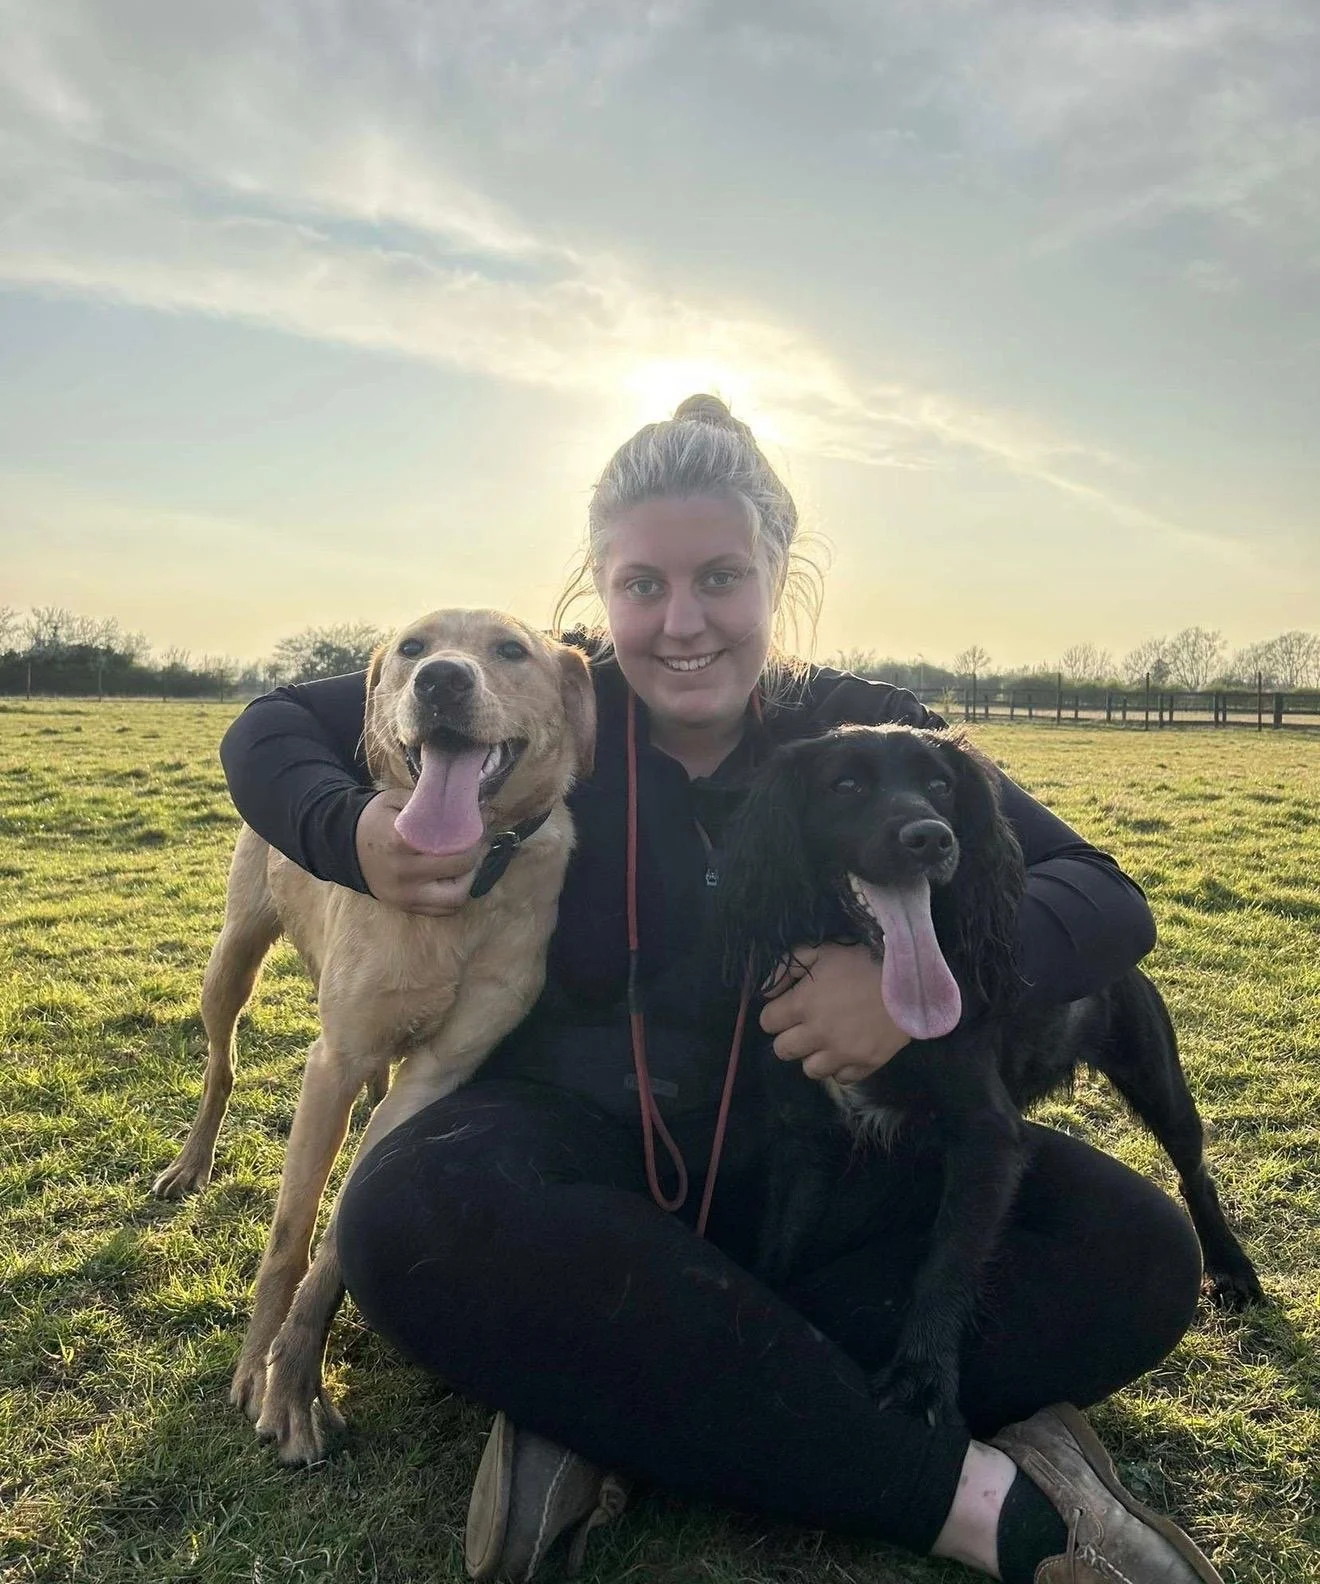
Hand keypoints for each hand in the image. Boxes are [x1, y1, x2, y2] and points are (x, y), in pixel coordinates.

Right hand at [354, 791, 480, 915]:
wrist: (343, 845)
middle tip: (479, 843)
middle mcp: (404, 873)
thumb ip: (428, 803)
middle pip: (458, 870)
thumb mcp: (397, 800)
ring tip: (468, 863)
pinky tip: (456, 878)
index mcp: (400, 843)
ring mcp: (405, 895)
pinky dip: (455, 896)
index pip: (451, 845)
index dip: (471, 835)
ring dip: (468, 880)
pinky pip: (442, 910)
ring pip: (455, 898)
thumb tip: (465, 804)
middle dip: (475, 855)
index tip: (479, 825)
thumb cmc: (375, 819)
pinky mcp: (405, 907)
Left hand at [759, 941, 909, 1083]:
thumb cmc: (863, 960)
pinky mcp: (866, 1064)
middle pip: (782, 1051)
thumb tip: (768, 990)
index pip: (767, 1022)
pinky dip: (841, 1068)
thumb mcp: (822, 951)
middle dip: (789, 1038)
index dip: (775, 1014)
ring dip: (814, 1056)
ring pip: (810, 1070)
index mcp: (801, 1004)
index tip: (788, 1009)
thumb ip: (788, 966)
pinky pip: (841, 1078)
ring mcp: (842, 1053)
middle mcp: (816, 1034)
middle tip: (805, 1027)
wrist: (910, 979)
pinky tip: (847, 1051)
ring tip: (826, 1042)